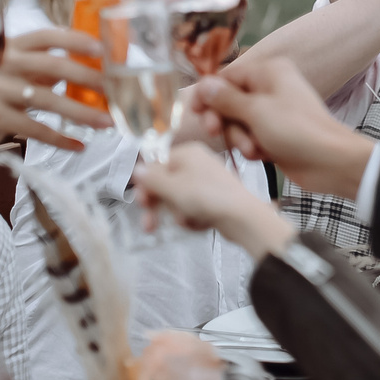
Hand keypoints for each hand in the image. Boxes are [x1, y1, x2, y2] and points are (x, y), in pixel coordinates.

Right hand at [0, 29, 109, 151]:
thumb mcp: (17, 73)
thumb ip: (45, 68)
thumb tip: (90, 69)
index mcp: (12, 47)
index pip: (46, 36)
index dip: (75, 40)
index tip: (101, 49)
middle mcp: (4, 64)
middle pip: (53, 66)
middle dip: (88, 78)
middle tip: (114, 90)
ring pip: (48, 100)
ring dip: (81, 113)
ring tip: (106, 123)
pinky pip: (34, 128)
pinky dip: (59, 139)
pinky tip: (78, 146)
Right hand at [134, 142, 297, 257]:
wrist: (243, 217)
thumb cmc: (208, 197)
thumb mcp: (173, 187)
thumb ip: (152, 179)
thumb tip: (136, 169)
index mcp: (188, 153)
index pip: (157, 167)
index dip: (147, 188)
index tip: (142, 204)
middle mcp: (198, 164)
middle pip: (167, 185)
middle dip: (160, 207)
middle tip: (150, 225)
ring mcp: (208, 182)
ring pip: (179, 200)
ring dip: (178, 214)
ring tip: (187, 220)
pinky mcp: (215, 199)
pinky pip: (194, 209)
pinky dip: (194, 218)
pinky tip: (200, 223)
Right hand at [188, 55, 370, 198]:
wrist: (330, 162)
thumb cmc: (298, 131)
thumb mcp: (255, 112)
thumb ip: (225, 99)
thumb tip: (203, 85)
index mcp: (268, 72)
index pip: (226, 77)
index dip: (207, 94)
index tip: (194, 111)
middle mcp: (270, 87)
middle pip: (228, 101)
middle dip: (224, 120)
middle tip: (214, 131)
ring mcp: (273, 112)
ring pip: (238, 122)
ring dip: (240, 138)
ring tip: (253, 149)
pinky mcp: (275, 133)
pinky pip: (250, 137)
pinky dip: (252, 147)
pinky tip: (263, 155)